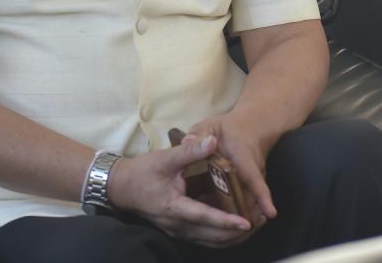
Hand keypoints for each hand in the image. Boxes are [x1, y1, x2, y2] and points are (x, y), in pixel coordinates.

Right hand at [106, 134, 253, 246]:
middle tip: (259, 222)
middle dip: (236, 233)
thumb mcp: (165, 158)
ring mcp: (179, 230)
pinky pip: (205, 237)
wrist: (122, 187)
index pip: (204, 218)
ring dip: (231, 237)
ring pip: (210, 241)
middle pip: (212, 237)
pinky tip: (236, 224)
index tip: (246, 223)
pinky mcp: (180, 229)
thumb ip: (189, 150)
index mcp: (174, 208)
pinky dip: (222, 234)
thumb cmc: (143, 172)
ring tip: (254, 225)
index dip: (226, 221)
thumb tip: (211, 140)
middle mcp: (178, 225)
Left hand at [187, 111, 278, 228]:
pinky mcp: (250, 187)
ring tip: (236, 234)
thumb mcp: (211, 125)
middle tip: (244, 232)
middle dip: (252, 216)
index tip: (270, 212)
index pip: (253, 177)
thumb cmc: (228, 128)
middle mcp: (254, 171)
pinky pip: (247, 203)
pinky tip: (227, 228)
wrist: (252, 126)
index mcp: (244, 157)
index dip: (262, 195)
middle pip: (253, 198)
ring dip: (246, 218)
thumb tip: (189, 141)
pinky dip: (240, 215)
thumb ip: (199, 133)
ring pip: (251, 203)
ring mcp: (255, 180)